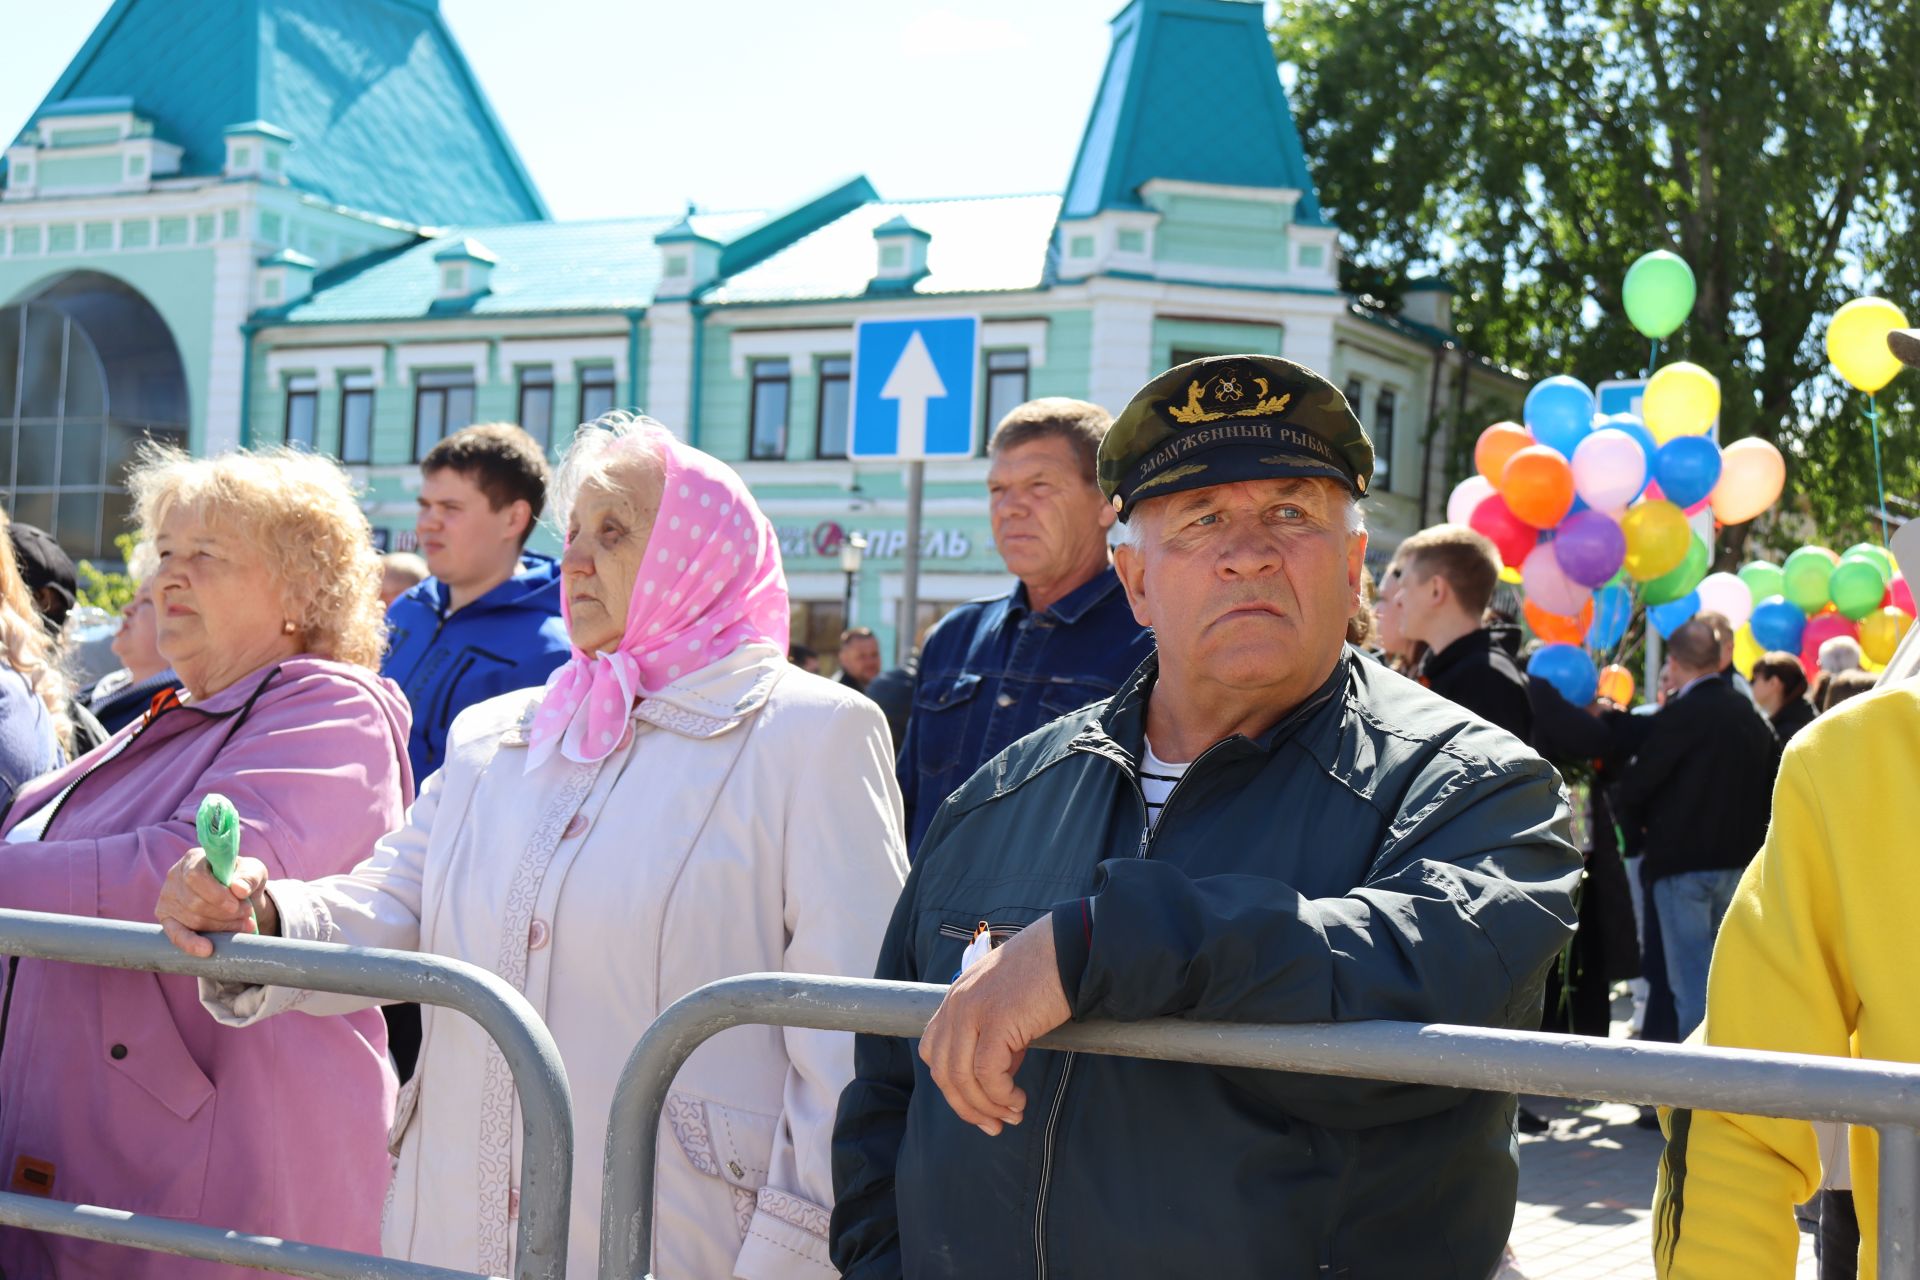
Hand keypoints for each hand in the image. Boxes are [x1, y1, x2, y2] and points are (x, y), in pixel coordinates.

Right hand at [156, 849, 278, 956]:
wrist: (238, 894)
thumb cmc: (242, 878)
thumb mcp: (253, 871)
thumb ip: (249, 876)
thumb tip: (239, 889)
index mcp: (194, 859)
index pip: (195, 876)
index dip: (216, 894)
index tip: (236, 905)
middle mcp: (175, 876)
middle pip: (195, 902)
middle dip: (225, 913)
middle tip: (247, 914)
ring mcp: (168, 898)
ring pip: (193, 920)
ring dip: (222, 926)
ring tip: (244, 924)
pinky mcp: (167, 919)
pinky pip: (175, 935)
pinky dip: (191, 944)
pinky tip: (207, 950)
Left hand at [919, 914, 1070, 1136]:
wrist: (1070, 947)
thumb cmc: (1046, 973)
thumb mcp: (1008, 1005)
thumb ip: (995, 1036)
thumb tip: (998, 1076)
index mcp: (956, 998)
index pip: (935, 1052)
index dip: (953, 1087)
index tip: (979, 1108)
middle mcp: (956, 1004)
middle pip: (943, 1071)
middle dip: (967, 1106)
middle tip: (994, 1126)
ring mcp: (973, 1010)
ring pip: (962, 1077)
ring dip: (986, 1106)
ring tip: (1011, 1116)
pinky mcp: (997, 1019)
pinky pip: (988, 1073)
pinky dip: (1001, 1096)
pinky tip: (1018, 1100)